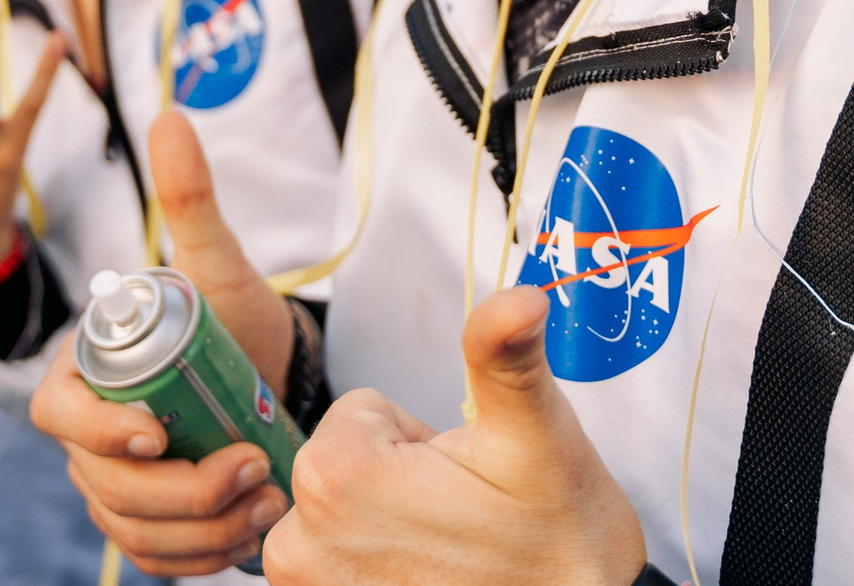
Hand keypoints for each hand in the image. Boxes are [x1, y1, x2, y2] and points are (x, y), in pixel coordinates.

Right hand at [30, 111, 296, 574]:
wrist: (270, 377)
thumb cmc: (233, 318)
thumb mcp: (217, 264)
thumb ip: (190, 200)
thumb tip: (169, 116)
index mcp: (83, 371)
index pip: (59, 413)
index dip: (101, 431)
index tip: (161, 432)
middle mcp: (87, 435)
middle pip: (101, 484)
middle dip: (177, 492)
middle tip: (252, 472)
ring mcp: (112, 484)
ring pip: (128, 529)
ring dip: (197, 530)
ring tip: (265, 503)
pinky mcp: (147, 524)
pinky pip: (152, 558)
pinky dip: (197, 559)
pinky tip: (248, 538)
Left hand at [260, 287, 647, 585]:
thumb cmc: (557, 540)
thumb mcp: (536, 434)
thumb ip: (505, 356)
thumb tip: (523, 296)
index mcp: (335, 474)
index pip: (363, 412)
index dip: (418, 440)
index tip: (459, 482)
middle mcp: (297, 542)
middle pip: (345, 463)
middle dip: (398, 483)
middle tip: (458, 519)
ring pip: (339, 514)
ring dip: (384, 528)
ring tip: (445, 556)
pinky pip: (331, 562)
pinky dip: (372, 569)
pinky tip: (424, 582)